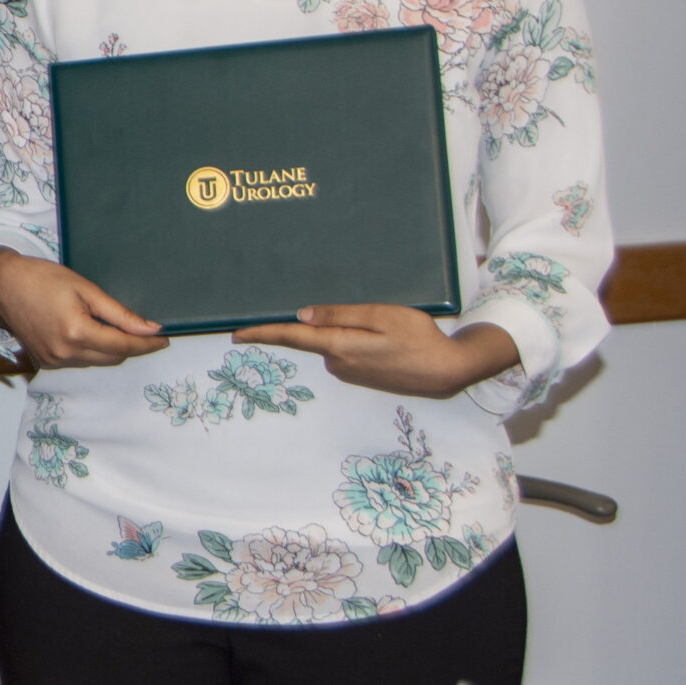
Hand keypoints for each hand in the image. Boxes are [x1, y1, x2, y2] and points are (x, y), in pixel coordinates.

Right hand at [0, 249, 168, 367]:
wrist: (2, 284)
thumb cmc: (42, 278)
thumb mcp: (86, 289)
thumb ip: (120, 314)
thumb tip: (150, 329)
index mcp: (77, 333)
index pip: (124, 346)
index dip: (147, 344)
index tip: (164, 338)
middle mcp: (65, 353)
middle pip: (113, 358)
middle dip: (130, 345)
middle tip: (142, 329)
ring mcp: (54, 360)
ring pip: (97, 362)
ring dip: (110, 349)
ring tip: (111, 326)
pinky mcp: (46, 361)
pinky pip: (79, 361)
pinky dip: (90, 350)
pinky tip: (86, 331)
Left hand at [237, 306, 517, 397]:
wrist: (449, 370)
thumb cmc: (419, 338)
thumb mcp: (381, 316)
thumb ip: (340, 315)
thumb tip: (302, 315)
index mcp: (339, 347)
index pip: (291, 338)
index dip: (262, 333)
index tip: (236, 334)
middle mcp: (339, 363)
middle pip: (312, 337)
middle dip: (313, 322)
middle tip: (334, 308)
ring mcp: (350, 373)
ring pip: (332, 343)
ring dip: (340, 330)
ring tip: (376, 322)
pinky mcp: (362, 376)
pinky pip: (346, 351)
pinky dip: (351, 340)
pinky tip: (377, 335)